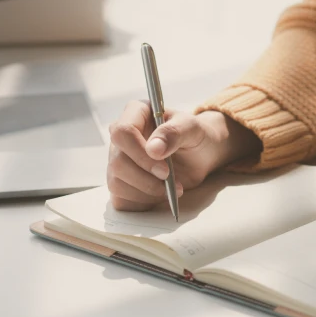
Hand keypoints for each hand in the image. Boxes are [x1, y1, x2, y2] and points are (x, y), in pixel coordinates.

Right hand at [106, 101, 260, 210]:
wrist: (199, 155)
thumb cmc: (194, 136)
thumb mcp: (191, 129)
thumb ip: (173, 133)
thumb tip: (153, 148)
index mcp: (134, 114)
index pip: (122, 133)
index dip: (140, 154)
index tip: (164, 169)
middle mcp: (120, 137)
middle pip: (118, 163)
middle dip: (146, 178)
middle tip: (171, 180)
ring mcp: (117, 160)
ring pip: (117, 183)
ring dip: (147, 192)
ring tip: (170, 189)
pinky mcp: (120, 182)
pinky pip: (121, 199)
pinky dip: (142, 202)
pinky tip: (158, 195)